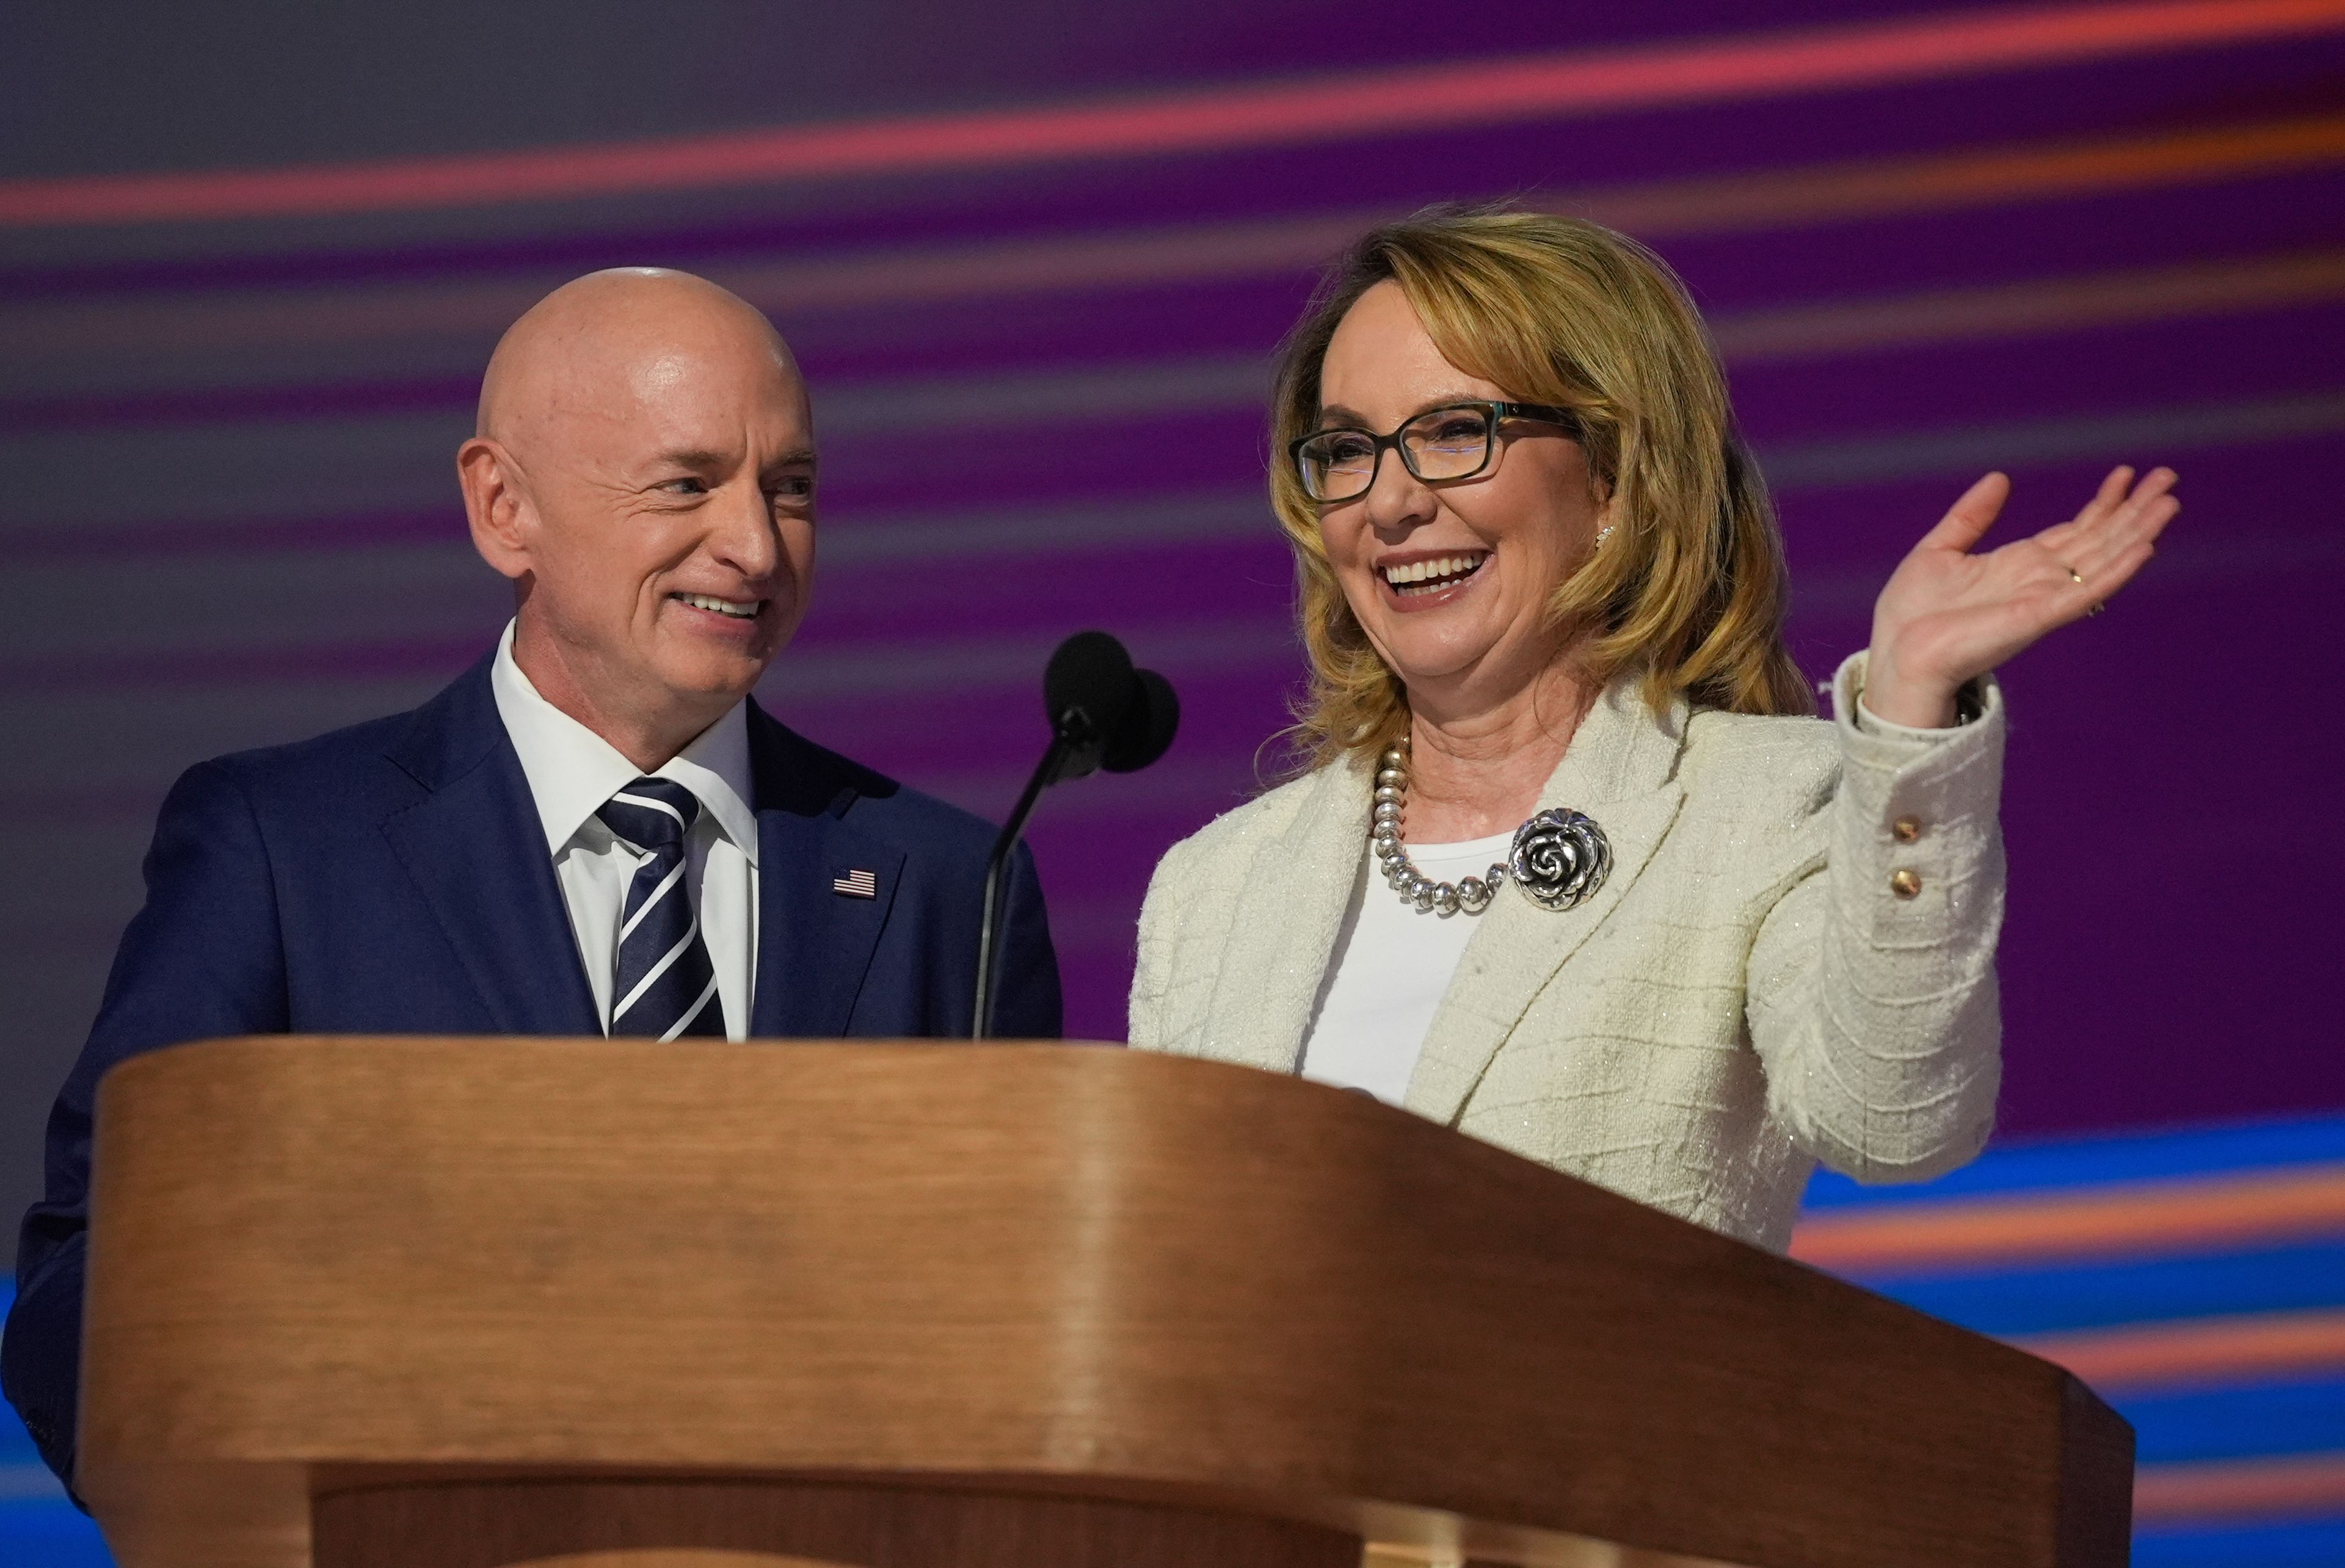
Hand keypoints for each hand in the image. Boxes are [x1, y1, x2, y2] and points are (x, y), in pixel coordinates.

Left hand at [1862, 466, 2177, 727]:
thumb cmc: (1911, 616)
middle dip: (2133, 510)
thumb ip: (1971, 516)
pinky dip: (2117, 570)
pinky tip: (2143, 548)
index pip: (2075, 530)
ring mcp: (2043, 599)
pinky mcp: (2039, 617)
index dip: (2103, 503)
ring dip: (2138, 533)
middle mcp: (2039, 581)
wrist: (1896, 655)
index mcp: (2018, 565)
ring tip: (2169, 504)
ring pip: (2103, 560)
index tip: (2127, 473)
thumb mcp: (1938, 551)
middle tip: (2167, 477)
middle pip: (2099, 540)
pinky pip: (2086, 592)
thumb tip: (2000, 478)